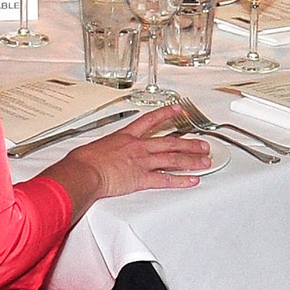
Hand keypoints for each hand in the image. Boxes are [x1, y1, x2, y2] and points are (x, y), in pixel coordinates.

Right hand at [43, 108, 211, 214]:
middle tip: (203, 144)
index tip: (178, 109)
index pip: (151, 121)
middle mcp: (138, 147)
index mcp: (126, 137)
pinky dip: (181, 180)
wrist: (85, 171)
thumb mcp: (94, 147)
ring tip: (205, 161)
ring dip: (191, 160)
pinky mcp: (142, 178)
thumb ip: (103, 149)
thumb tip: (98, 154)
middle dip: (189, 143)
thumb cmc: (84, 161)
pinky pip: (166, 179)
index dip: (166, 114)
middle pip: (169, 143)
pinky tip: (193, 180)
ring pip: (173, 159)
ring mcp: (142, 162)